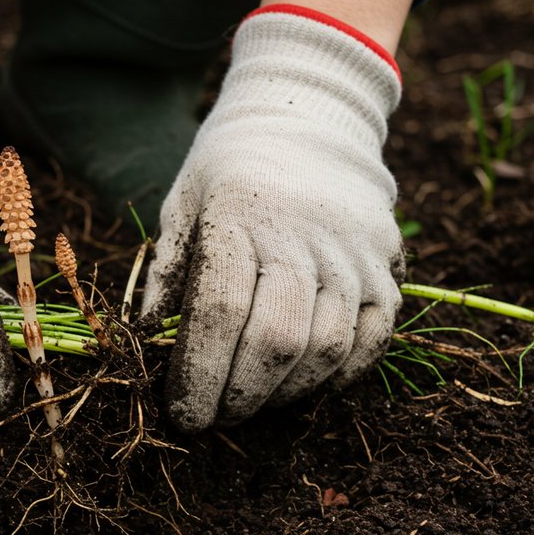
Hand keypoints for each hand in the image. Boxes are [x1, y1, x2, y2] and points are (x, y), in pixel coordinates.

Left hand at [142, 7, 405, 431]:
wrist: (311, 118)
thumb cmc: (231, 170)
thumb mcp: (183, 202)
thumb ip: (165, 269)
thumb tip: (146, 335)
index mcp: (239, 217)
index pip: (219, 312)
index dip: (199, 374)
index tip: (182, 413)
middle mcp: (302, 236)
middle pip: (276, 340)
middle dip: (239, 395)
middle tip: (214, 416)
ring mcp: (352, 253)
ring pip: (326, 348)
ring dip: (284, 393)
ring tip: (251, 401)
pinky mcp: (387, 266)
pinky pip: (372, 339)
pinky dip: (339, 375)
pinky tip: (302, 383)